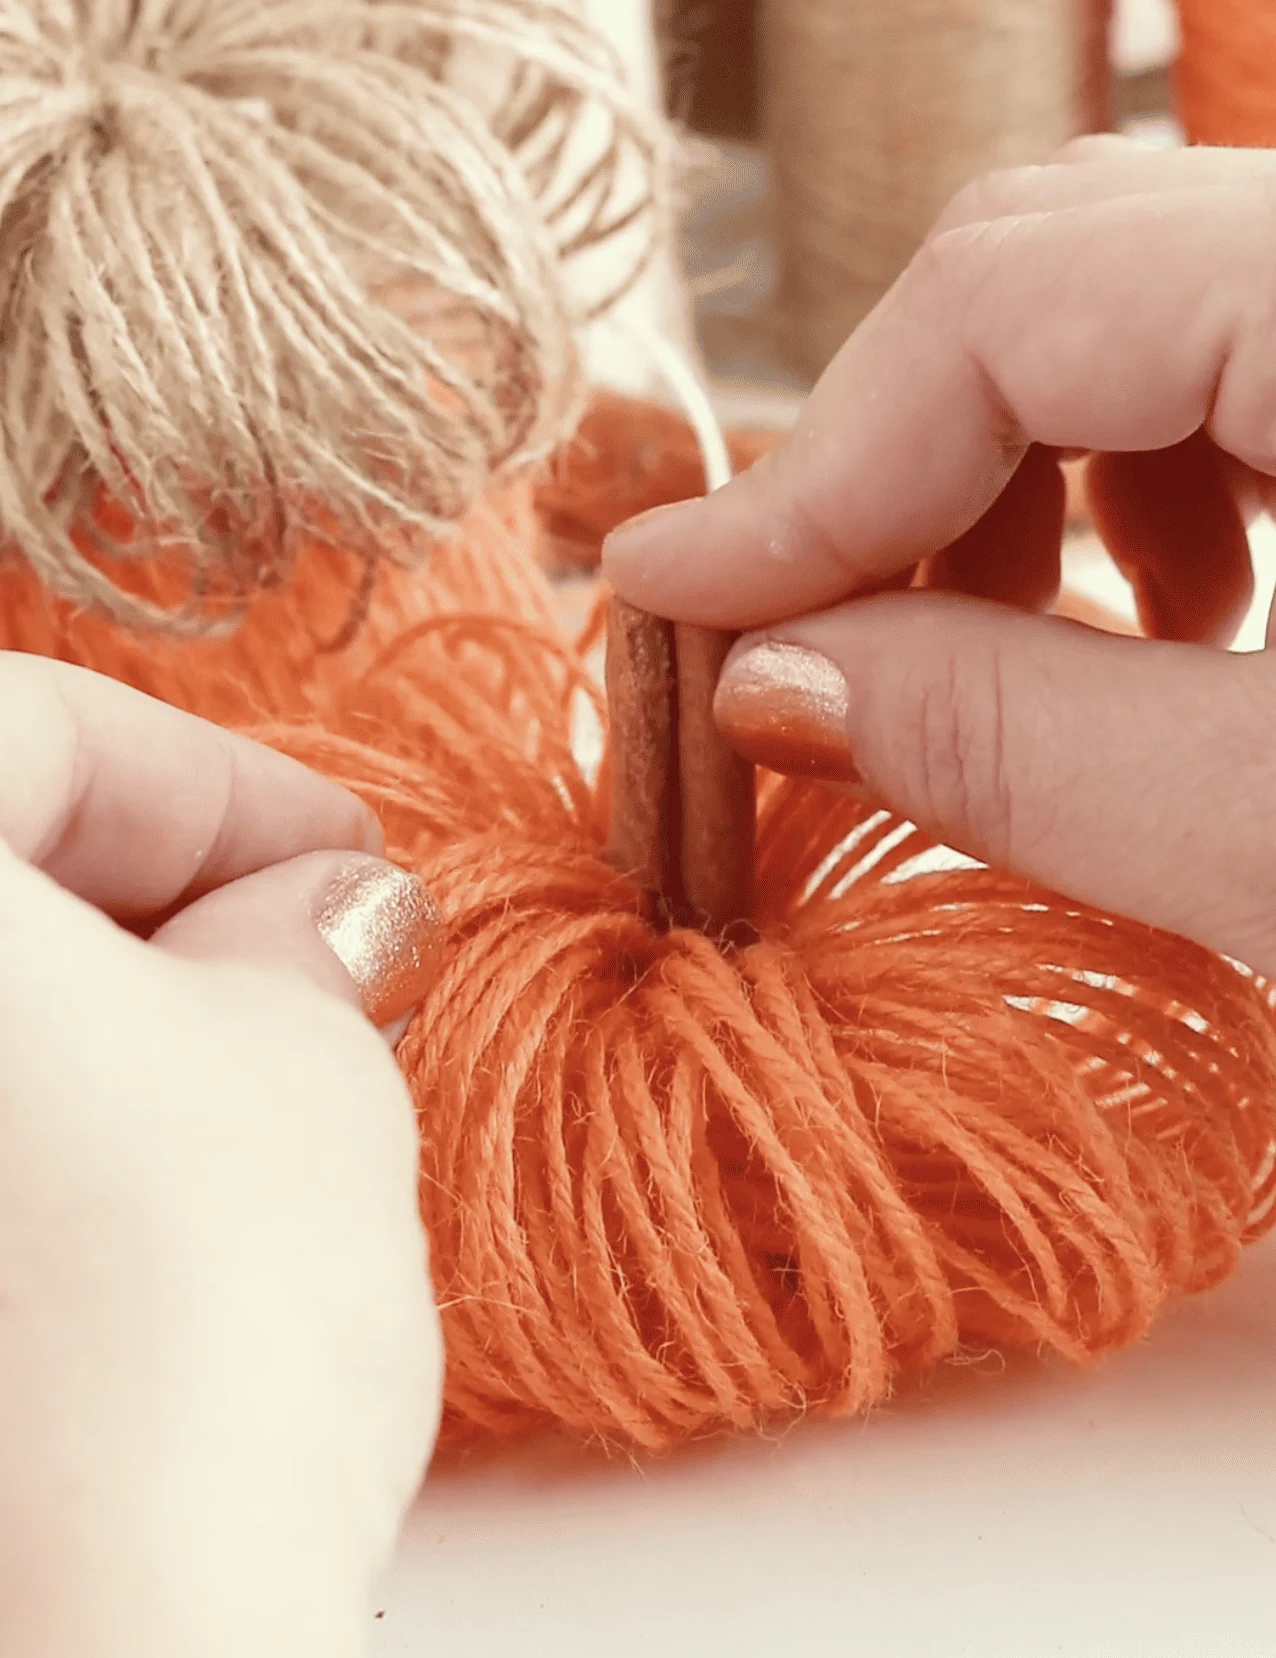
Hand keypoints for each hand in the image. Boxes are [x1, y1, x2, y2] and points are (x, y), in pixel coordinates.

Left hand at [0, 654, 442, 1657]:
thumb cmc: (184, 1339)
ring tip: (250, 1084)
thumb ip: (302, 943)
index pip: (36, 729)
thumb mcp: (302, 1069)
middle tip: (317, 965)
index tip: (350, 863)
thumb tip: (317, 914)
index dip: (226, 785)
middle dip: (160, 903)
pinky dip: (25, 1138)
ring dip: (99, 1024)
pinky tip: (141, 1188)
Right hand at [603, 137, 1275, 976]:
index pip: (1007, 296)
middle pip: (1052, 260)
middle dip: (894, 467)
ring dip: (1018, 469)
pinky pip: (1237, 333)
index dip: (812, 467)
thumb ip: (1025, 746)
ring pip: (1139, 290)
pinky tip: (1174, 614)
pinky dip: (1145, 467)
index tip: (679, 603)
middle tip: (815, 644)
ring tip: (1020, 647)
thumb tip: (769, 679)